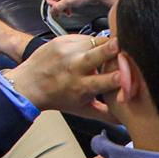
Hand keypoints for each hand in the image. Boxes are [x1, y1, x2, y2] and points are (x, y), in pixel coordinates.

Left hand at [2, 34, 119, 121]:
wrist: (28, 84)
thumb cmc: (57, 97)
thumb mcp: (83, 110)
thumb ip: (107, 114)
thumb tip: (127, 120)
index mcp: (82, 87)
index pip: (107, 80)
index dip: (122, 77)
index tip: (130, 74)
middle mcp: (75, 67)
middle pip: (100, 53)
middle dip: (113, 49)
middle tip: (123, 47)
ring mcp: (68, 51)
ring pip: (96, 40)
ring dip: (107, 44)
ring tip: (113, 50)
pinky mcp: (62, 40)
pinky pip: (86, 36)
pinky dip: (92, 42)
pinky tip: (92, 50)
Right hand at [44, 0, 118, 18]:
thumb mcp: (68, 2)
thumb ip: (58, 7)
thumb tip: (52, 11)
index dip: (51, 4)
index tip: (55, 10)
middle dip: (57, 7)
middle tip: (60, 12)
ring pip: (60, 2)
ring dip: (62, 8)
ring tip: (66, 12)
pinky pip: (66, 2)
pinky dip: (67, 7)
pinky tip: (70, 11)